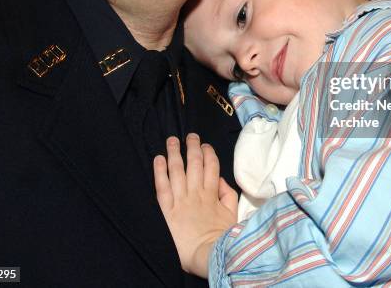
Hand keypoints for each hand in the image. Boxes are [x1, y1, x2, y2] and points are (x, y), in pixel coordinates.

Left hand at [154, 133, 237, 277]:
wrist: (207, 255)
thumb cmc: (221, 238)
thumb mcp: (231, 214)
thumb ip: (228, 195)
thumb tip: (220, 179)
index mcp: (212, 194)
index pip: (211, 166)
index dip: (208, 153)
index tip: (205, 144)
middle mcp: (196, 193)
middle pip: (194, 163)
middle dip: (192, 147)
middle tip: (190, 135)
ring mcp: (181, 200)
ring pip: (178, 170)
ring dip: (175, 152)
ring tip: (171, 140)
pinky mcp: (167, 210)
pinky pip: (162, 187)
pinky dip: (160, 171)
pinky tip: (158, 159)